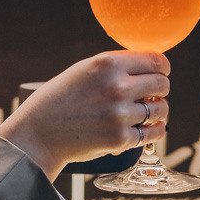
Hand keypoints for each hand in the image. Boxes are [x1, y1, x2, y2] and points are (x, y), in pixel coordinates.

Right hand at [0, 51, 170, 178]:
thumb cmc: (58, 101)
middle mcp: (116, 86)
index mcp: (107, 64)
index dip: (163, 68)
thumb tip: (150, 68)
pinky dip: (156, 131)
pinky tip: (153, 128)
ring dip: (159, 111)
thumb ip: (114, 67)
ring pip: (160, 109)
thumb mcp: (83, 71)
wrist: (37, 134)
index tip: (161, 73)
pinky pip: (152, 133)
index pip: (156, 61)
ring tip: (150, 113)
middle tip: (154, 94)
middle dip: (161, 89)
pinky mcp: (119, 139)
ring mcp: (119, 114)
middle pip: (162, 84)